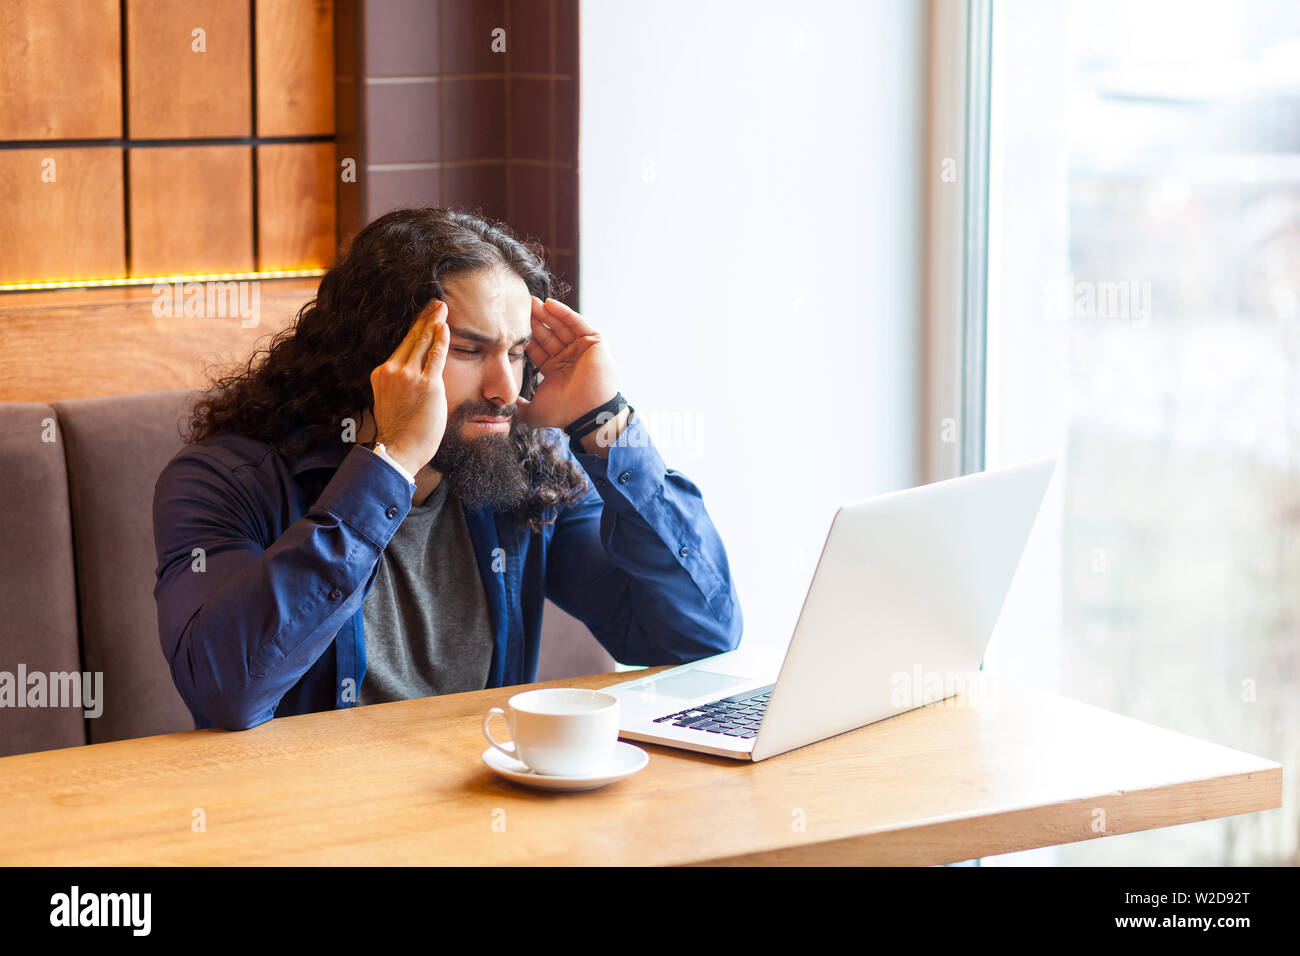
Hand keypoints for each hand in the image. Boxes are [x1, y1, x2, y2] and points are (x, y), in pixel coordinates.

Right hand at [369, 299, 450, 475]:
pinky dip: (441, 339)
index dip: (413, 329)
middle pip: (411, 338)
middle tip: (434, 303)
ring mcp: (409, 376)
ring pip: (423, 343)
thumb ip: (398, 386)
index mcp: (382, 374)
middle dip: (424, 319)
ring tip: (441, 308)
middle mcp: (393, 371)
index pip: (401, 346)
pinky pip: (435, 356)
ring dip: (433, 322)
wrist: (398, 450)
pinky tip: (445, 326)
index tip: (421, 317)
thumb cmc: (398, 433)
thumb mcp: (390, 402)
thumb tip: (411, 380)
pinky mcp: (426, 384)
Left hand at [517, 296, 620, 428]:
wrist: (587, 414)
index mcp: (556, 371)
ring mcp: (583, 350)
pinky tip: (549, 303)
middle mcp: (569, 359)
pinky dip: (564, 312)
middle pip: (549, 334)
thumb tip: (506, 405)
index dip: (526, 337)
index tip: (511, 325)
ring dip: (547, 314)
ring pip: (562, 326)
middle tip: (519, 306)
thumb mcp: (533, 412)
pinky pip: (578, 323)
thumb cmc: (563, 413)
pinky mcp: (596, 343)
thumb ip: (519, 407)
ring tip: (531, 302)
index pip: (538, 348)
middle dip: (535, 321)